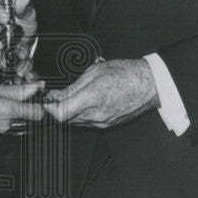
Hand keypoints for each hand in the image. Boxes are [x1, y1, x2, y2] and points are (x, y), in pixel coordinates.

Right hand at [0, 79, 44, 133]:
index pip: (38, 113)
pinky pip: (6, 120)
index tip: (40, 94)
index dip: (42, 103)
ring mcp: (0, 130)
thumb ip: (14, 90)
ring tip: (0, 94)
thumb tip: (33, 88)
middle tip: (17, 88)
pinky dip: (4, 111)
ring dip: (13, 105)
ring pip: (16, 116)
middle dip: (25, 101)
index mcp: (8, 111)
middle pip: (27, 114)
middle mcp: (6, 124)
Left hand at [43, 58, 159, 127]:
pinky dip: (81, 114)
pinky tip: (87, 101)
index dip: (49, 108)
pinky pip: (87, 122)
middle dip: (58, 108)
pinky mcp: (107, 125)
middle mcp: (97, 114)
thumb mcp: (95, 72)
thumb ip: (73, 87)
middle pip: (65, 119)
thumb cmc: (125, 74)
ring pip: (75, 122)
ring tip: (75, 95)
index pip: (61, 114)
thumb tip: (56, 96)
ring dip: (70, 111)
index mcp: (93, 98)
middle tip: (57, 95)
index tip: (48, 100)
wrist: (149, 85)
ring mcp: (103, 122)